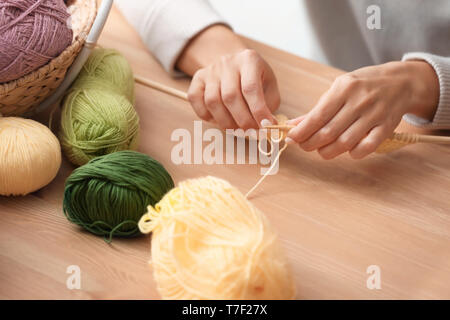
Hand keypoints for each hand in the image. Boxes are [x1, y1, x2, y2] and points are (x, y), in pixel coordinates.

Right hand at [187, 49, 279, 128]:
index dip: (258, 111)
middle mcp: (227, 62)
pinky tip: (219, 119)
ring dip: (226, 122)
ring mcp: (210, 71)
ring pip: (212, 101)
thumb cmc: (255, 80)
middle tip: (252, 132)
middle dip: (243, 120)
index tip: (265, 126)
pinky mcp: (197, 80)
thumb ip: (268, 106)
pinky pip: (196, 101)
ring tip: (237, 129)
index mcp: (249, 60)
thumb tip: (266, 127)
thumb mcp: (269, 87)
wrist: (234, 66)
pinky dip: (207, 116)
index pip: (250, 88)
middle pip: (230, 96)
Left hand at [286, 61, 438, 158]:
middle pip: (329, 132)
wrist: (402, 82)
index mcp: (344, 88)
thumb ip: (318, 109)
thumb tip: (293, 126)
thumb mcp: (339, 88)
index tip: (291, 139)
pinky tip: (347, 151)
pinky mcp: (387, 127)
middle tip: (305, 146)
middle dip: (311, 144)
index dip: (302, 131)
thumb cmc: (364, 85)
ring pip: (345, 142)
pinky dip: (353, 154)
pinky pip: (367, 147)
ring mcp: (375, 115)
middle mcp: (359, 101)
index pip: (318, 116)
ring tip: (322, 151)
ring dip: (328, 152)